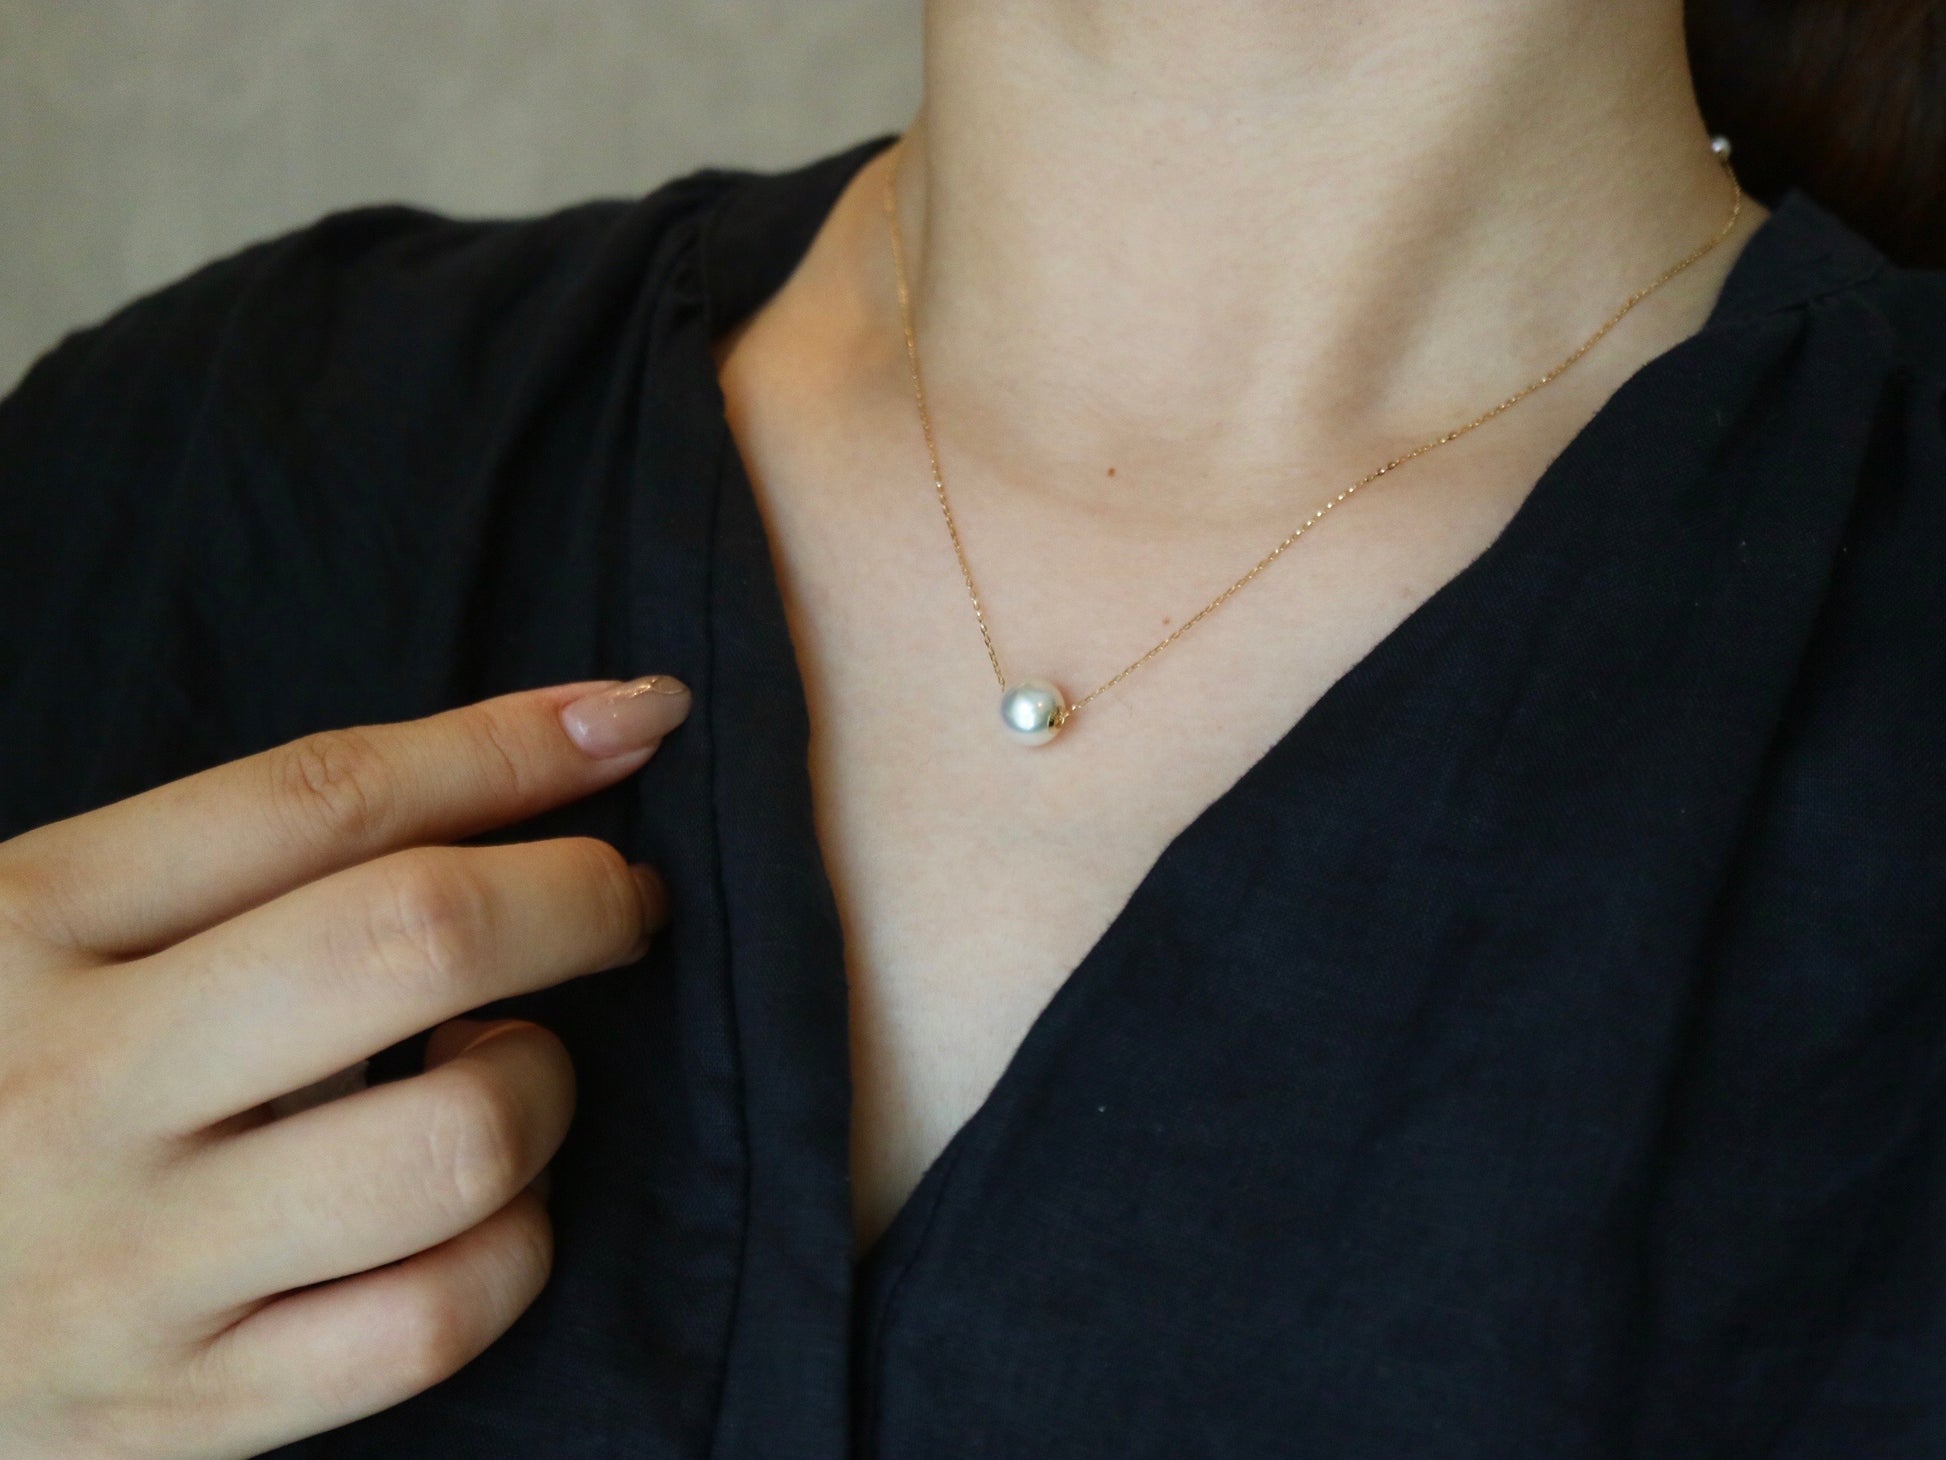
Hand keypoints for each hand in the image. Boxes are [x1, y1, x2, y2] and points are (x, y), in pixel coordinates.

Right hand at [0, 675, 691, 1458]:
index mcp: (29, 923)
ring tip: (501, 1069)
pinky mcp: (182, 1412)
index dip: (514, 745)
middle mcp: (73, 1085)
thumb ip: (245, 862)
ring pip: (460, 1140)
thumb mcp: (57, 934)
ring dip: (540, 1084)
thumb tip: (542, 760)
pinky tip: (477, 1209)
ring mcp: (129, 1265)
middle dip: (578, 898)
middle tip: (615, 904)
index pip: (325, 796)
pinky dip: (511, 1244)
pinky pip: (437, 1319)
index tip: (632, 719)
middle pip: (417, 938)